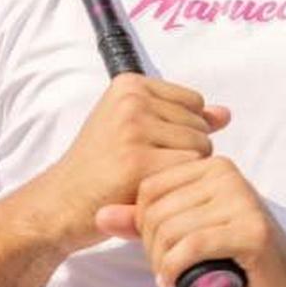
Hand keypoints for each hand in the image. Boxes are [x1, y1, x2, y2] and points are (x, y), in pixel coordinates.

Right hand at [33, 73, 230, 252]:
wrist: (60, 201)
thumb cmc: (101, 166)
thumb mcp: (137, 129)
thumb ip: (181, 117)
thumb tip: (225, 114)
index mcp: (130, 85)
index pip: (194, 102)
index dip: (181, 131)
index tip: (148, 145)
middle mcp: (132, 100)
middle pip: (200, 125)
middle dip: (183, 152)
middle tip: (143, 166)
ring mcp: (134, 129)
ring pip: (201, 147)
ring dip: (182, 171)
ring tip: (145, 178)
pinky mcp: (138, 162)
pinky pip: (189, 170)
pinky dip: (176, 187)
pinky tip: (148, 192)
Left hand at [96, 157, 285, 286]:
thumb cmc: (237, 259)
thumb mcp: (185, 235)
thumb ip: (144, 223)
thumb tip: (100, 215)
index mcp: (211, 165)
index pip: (149, 187)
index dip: (141, 224)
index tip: (156, 250)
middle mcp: (227, 174)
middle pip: (156, 209)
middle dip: (150, 247)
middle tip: (164, 269)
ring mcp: (242, 200)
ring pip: (171, 229)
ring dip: (162, 262)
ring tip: (171, 276)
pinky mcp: (251, 231)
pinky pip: (192, 246)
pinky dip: (175, 269)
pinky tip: (176, 283)